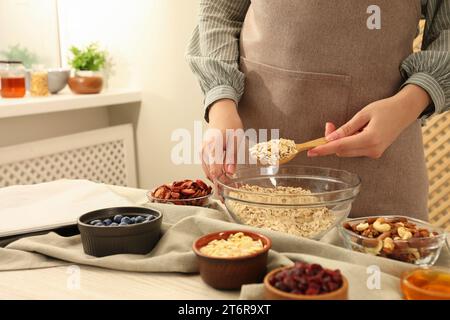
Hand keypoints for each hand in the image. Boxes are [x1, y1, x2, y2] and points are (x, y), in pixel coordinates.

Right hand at [202, 99, 243, 180]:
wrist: (222, 114)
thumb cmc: (230, 125)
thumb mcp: (236, 141)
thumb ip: (232, 157)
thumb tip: (230, 172)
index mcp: (212, 147)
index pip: (215, 171)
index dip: (222, 183)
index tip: (231, 189)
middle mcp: (204, 150)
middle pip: (210, 173)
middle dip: (221, 183)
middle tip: (234, 187)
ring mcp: (201, 151)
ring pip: (207, 171)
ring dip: (218, 179)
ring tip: (231, 183)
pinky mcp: (202, 152)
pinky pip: (206, 166)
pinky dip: (214, 172)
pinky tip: (223, 174)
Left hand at [308, 85, 430, 158]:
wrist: (405, 111)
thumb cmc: (385, 108)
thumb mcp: (363, 114)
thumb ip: (346, 128)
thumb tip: (329, 139)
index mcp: (370, 139)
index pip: (340, 146)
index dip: (324, 149)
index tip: (311, 152)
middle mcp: (372, 150)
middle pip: (342, 151)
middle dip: (331, 141)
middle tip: (329, 125)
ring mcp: (374, 153)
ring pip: (347, 152)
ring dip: (339, 142)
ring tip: (341, 126)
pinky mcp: (374, 153)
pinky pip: (354, 151)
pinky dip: (347, 143)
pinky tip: (352, 132)